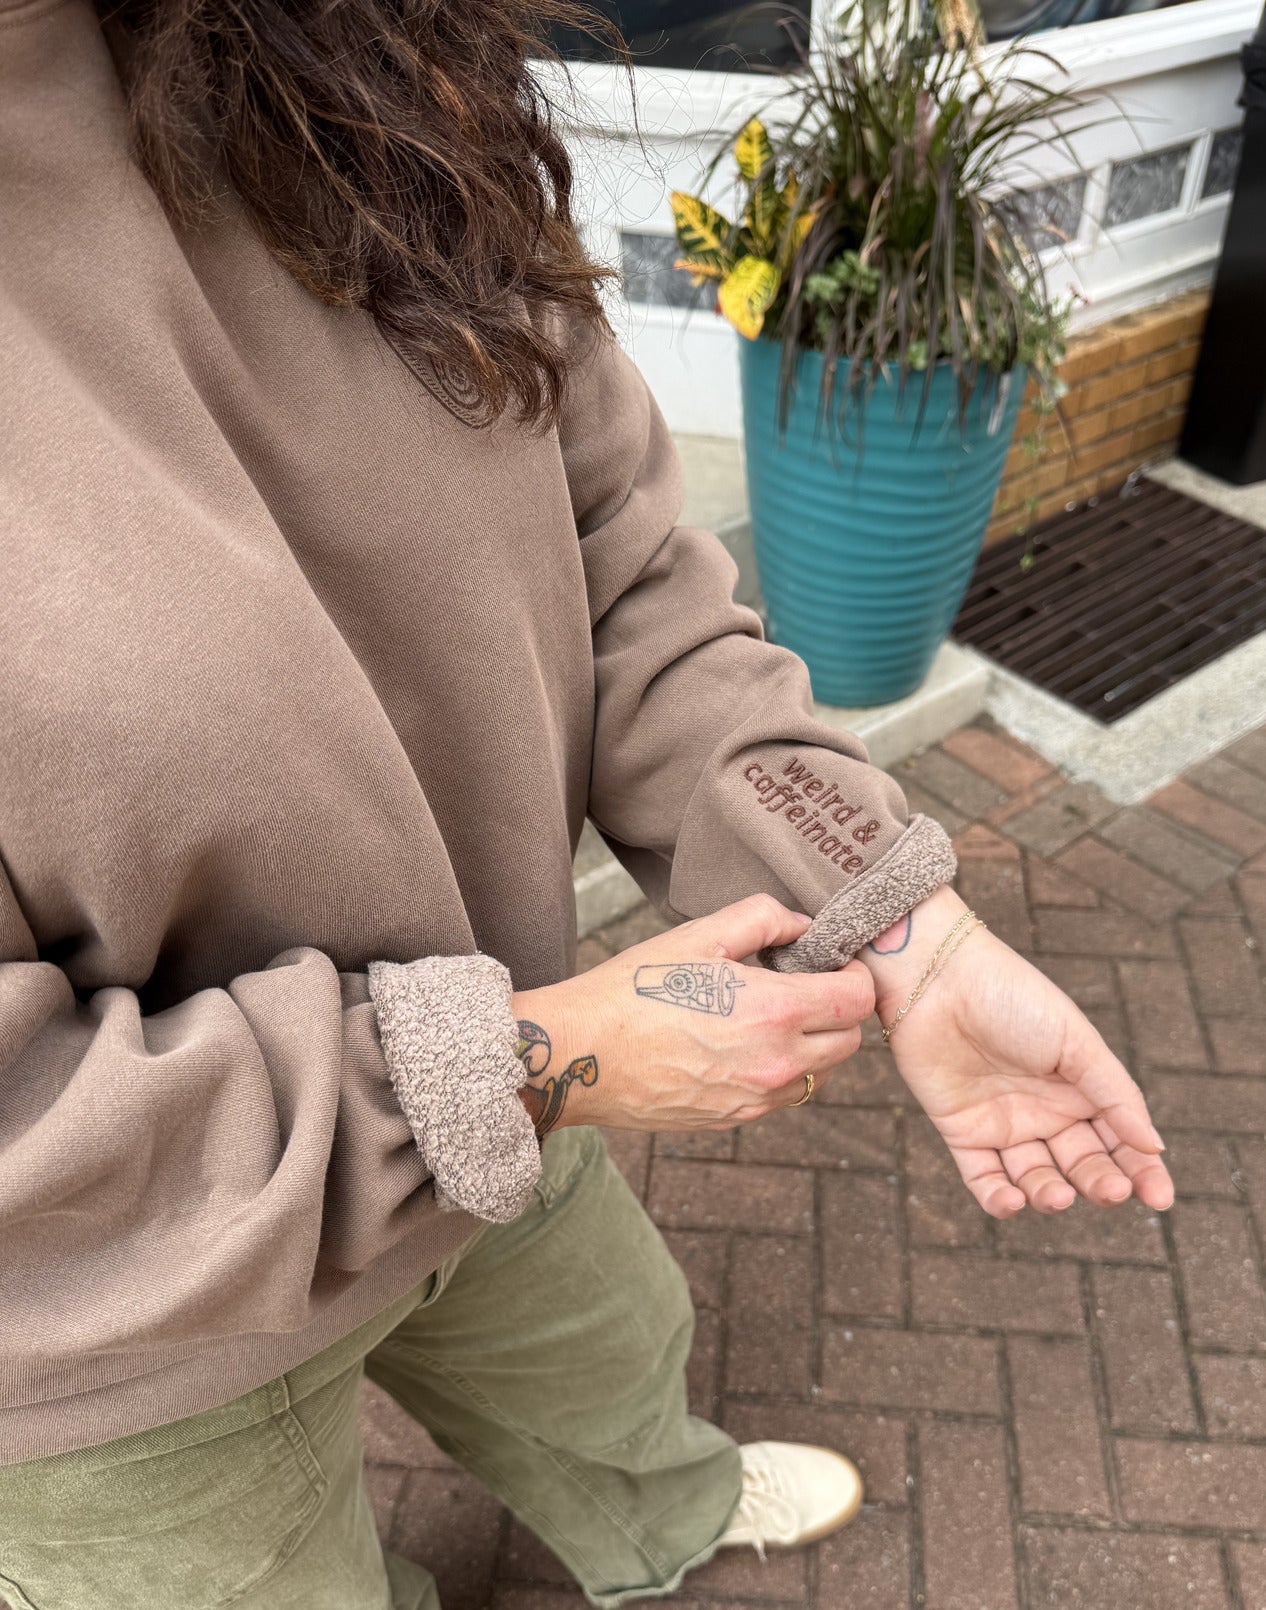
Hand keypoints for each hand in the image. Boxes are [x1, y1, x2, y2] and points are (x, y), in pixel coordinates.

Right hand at [512, 894, 874, 1134]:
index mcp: (775, 1011)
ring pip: (820, 1075)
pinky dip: (781, 1072)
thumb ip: (764, 919)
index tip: (832, 964)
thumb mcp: (700, 935)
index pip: (858, 999)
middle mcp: (776, 1063)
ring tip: (772, 1017)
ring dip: (814, 1046)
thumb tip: (803, 925)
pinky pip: (783, 1097)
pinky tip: (742, 1046)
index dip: (853, 975)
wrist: (581, 1053)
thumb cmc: (634, 988)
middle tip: (805, 986)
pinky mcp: (734, 1120)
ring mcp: (756, 1099)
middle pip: (850, 1042)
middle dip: (839, 1011)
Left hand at [861, 886, 1173, 1217]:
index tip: (1161, 1199)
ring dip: (1050, 1194)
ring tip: (1058, 1196)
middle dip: (1100, 1182)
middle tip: (1110, 1192)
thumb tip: (1155, 1147)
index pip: (1121, 1138)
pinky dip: (997, 1199)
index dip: (1143, 1170)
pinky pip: (982, 1177)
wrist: (937, 977)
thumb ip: (1115, 1095)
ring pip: (1035, 1177)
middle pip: (1082, 1163)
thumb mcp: (1075, 1042)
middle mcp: (1046, 1109)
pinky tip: (1013, 1202)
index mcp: (1081, 1086)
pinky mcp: (961, 1131)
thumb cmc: (1011, 996)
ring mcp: (1004, 1122)